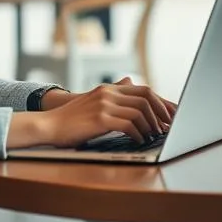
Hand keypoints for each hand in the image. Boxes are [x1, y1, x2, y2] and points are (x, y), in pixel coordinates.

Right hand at [11, 77, 176, 148]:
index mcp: (109, 89)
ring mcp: (104, 104)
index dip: (161, 102)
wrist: (49, 125)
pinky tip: (139, 140)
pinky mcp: (100, 119)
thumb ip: (113, 92)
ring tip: (153, 136)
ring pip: (139, 111)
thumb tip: (130, 81)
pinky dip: (138, 133)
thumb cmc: (72, 118)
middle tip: (168, 127)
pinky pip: (128, 124)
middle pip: (146, 98)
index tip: (172, 115)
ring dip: (151, 125)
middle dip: (161, 113)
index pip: (144, 90)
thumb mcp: (94, 101)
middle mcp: (108, 93)